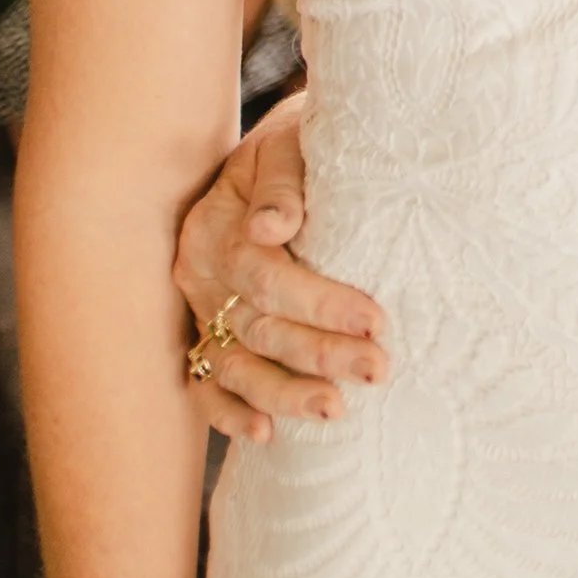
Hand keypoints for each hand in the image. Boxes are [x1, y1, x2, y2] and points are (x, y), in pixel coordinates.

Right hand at [174, 88, 387, 439]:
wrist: (283, 144)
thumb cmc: (300, 143)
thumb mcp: (289, 144)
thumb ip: (283, 183)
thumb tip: (273, 227)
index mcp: (215, 226)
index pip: (265, 276)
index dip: (320, 302)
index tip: (376, 320)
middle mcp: (200, 273)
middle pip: (258, 326)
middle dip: (319, 353)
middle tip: (377, 369)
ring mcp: (202, 309)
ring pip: (235, 364)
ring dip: (284, 393)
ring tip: (336, 411)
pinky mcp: (209, 334)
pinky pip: (207, 384)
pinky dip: (230, 413)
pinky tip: (267, 434)